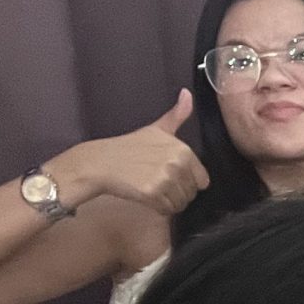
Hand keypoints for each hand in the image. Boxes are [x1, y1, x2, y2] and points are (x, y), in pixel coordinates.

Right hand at [52, 92, 208, 214]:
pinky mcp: (152, 193)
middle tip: (157, 183)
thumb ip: (177, 115)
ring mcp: (165, 179)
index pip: (202, 180)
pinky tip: (146, 197)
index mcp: (183, 150)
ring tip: (151, 189)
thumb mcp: (156, 129)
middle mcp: (177, 163)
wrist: (100, 163)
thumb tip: (188, 93)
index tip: (170, 176)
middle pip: (191, 193)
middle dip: (177, 193)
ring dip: (168, 202)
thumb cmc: (129, 147)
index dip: (187, 181)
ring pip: (180, 203)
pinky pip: (167, 210)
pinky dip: (159, 208)